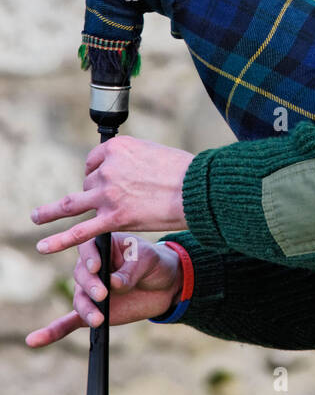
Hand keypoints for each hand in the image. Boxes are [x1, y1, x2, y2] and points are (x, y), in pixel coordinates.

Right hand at [25, 234, 181, 346]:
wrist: (163, 284)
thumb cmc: (152, 263)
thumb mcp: (147, 259)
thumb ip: (130, 270)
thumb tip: (114, 283)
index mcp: (101, 246)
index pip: (88, 248)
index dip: (90, 258)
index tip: (97, 267)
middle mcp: (89, 268)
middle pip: (81, 276)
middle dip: (91, 286)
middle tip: (103, 294)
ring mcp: (88, 291)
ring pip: (79, 300)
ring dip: (86, 310)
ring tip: (98, 319)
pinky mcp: (91, 311)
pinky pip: (67, 322)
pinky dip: (51, 332)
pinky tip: (34, 340)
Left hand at [30, 136, 193, 254]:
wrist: (198, 189)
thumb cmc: (185, 171)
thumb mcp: (154, 153)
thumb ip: (134, 161)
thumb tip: (128, 172)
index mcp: (117, 148)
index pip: (94, 162)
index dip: (99, 173)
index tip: (108, 181)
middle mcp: (107, 169)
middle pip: (87, 183)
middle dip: (94, 193)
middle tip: (113, 201)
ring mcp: (108, 194)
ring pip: (71, 204)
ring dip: (50, 212)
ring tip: (36, 217)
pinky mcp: (114, 218)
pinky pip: (81, 232)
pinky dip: (60, 240)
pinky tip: (44, 246)